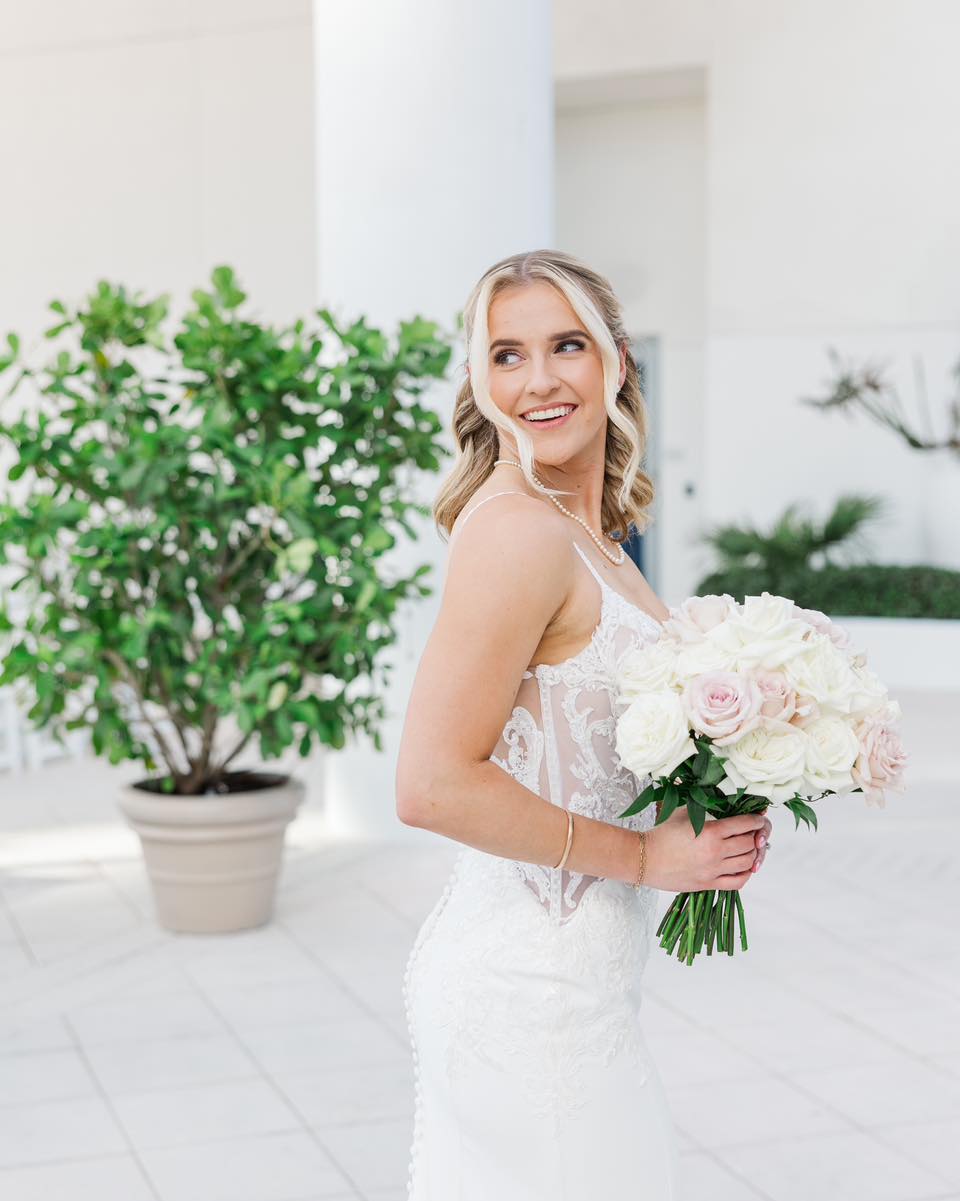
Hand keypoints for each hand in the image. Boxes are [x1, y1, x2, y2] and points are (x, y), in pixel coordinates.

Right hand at [644, 807, 767, 892]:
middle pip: (750, 844)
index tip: (759, 818)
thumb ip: (703, 806)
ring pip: (747, 863)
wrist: (645, 859)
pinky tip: (743, 866)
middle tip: (753, 833)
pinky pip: (738, 882)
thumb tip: (719, 799)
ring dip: (752, 854)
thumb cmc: (661, 834)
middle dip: (755, 836)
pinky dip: (746, 873)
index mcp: (711, 831)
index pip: (745, 824)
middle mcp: (716, 851)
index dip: (756, 820)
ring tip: (747, 848)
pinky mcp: (708, 884)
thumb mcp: (683, 813)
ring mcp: (713, 870)